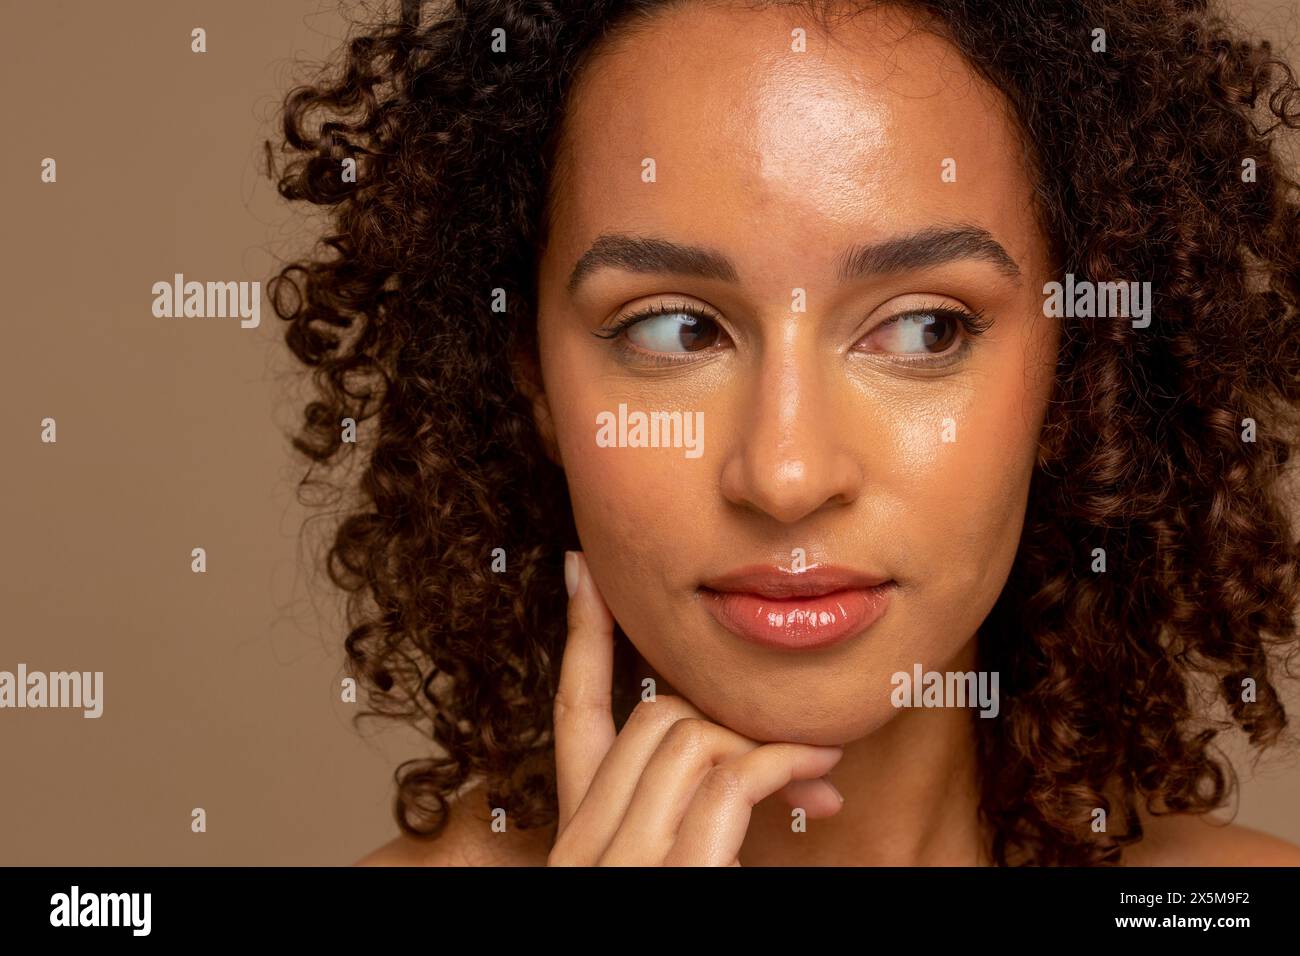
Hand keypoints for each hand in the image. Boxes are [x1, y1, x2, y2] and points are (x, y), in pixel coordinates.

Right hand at [548, 550, 845, 865]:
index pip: (572, 712)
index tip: (582, 564)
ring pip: (688, 736)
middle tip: (792, 737)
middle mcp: (581, 847)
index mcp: (581, 833)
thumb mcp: (686, 853)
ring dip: (763, 742)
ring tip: (814, 763)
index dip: (580, 633)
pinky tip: (816, 777)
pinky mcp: (669, 875)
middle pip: (650, 716)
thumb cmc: (702, 913)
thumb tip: (748, 747)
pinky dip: (783, 766)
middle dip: (726, 712)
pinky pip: (730, 781)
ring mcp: (616, 863)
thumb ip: (689, 800)